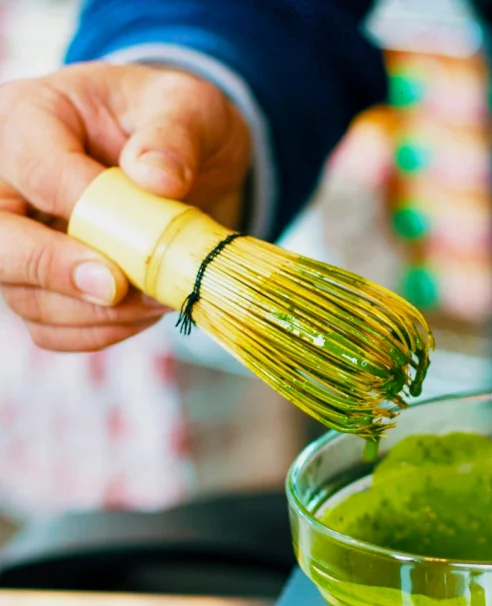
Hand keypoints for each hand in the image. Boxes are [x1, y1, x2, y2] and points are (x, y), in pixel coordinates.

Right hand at [0, 62, 250, 351]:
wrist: (190, 159)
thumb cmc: (178, 122)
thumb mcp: (189, 107)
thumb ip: (175, 134)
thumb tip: (157, 178)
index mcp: (30, 117)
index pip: (34, 167)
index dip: (77, 205)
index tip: (130, 237)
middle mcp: (5, 181)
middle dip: (56, 270)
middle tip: (116, 287)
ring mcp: (18, 238)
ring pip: (24, 295)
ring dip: (95, 311)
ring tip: (161, 297)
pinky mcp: (40, 284)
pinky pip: (51, 327)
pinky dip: (101, 330)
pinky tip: (146, 312)